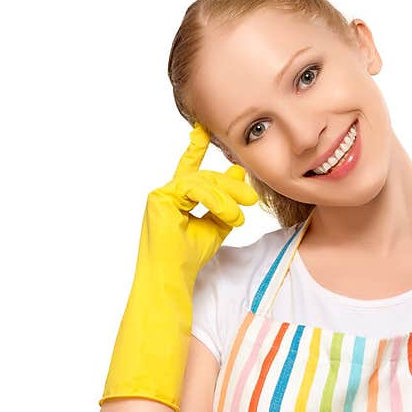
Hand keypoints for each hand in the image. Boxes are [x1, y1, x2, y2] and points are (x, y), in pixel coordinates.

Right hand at [100, 123, 257, 411]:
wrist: (172, 283)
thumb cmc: (190, 261)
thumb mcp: (215, 227)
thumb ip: (225, 204)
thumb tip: (239, 179)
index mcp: (178, 198)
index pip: (191, 167)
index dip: (196, 146)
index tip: (204, 127)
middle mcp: (166, 193)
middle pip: (205, 175)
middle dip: (230, 185)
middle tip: (252, 199)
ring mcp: (160, 196)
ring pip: (201, 181)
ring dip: (226, 197)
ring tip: (241, 215)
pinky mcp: (159, 201)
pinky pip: (193, 189)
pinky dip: (215, 202)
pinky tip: (229, 217)